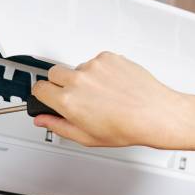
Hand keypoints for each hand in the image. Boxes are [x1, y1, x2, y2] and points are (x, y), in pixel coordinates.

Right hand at [31, 51, 187, 147]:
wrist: (155, 114)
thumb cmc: (127, 127)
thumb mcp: (87, 137)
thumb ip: (59, 126)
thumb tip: (43, 119)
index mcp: (68, 101)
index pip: (39, 89)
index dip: (43, 95)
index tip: (48, 97)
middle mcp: (78, 80)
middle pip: (53, 73)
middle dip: (59, 84)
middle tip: (76, 97)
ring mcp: (94, 67)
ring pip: (77, 67)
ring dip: (83, 78)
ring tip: (102, 95)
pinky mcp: (108, 57)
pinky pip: (96, 61)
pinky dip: (101, 71)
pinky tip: (112, 86)